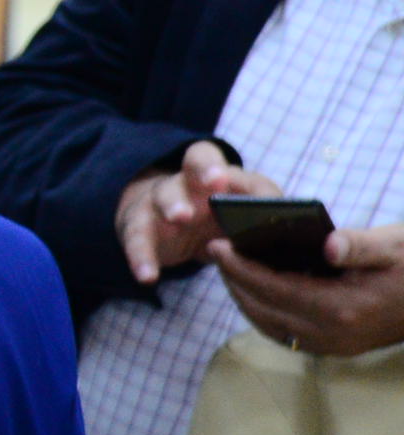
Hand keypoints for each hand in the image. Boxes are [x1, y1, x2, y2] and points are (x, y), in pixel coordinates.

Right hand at [114, 140, 269, 284]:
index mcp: (218, 175)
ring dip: (172, 204)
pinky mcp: (140, 230)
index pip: (216, 158)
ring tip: (179, 218)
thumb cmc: (220, 222)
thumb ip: (264, 222)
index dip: (221, 167)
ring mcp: (160, 203)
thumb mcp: (242, 219)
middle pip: (192, 164)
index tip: (225, 182)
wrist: (170, 228)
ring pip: (162, 196)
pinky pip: (137, 240)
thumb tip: (298, 240)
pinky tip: (147, 276)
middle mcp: (188, 181)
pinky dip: (141, 257)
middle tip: (215, 184)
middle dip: (203, 172)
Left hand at [213, 226, 403, 357]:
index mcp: (342, 308)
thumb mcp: (393, 245)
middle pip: (264, 309)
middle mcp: (333, 334)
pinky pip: (287, 334)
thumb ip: (359, 245)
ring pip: (271, 326)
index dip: (240, 267)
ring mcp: (335, 347)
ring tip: (231, 268)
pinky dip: (265, 312)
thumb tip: (329, 246)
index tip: (217, 245)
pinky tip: (258, 290)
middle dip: (235, 281)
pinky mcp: (338, 349)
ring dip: (246, 298)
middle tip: (217, 253)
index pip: (272, 288)